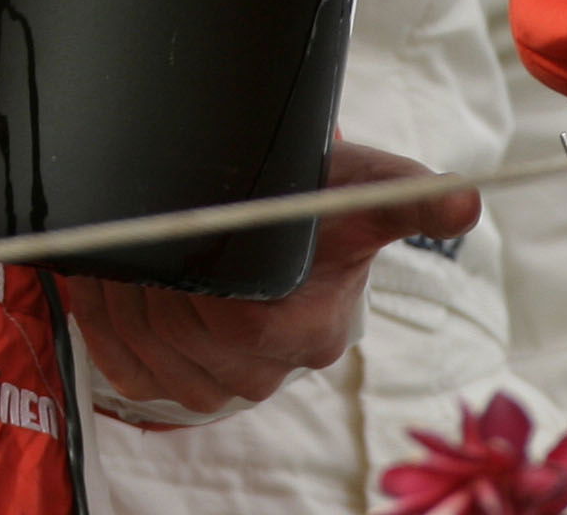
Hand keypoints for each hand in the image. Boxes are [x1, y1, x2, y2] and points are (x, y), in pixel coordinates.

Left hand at [68, 141, 480, 417]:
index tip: (181, 223)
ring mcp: (226, 382)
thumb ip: (404, 194)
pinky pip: (130, 372)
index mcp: (314, 327)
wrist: (280, 218)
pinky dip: (104, 324)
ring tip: (117, 243)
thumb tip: (464, 200)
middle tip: (133, 220)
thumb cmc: (313, 192)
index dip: (201, 279)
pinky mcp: (183, 382)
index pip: (243, 323)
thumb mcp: (356, 184)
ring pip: (154, 356)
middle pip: (189, 339)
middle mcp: (272, 368)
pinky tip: (102, 279)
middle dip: (151, 277)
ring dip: (122, 296)